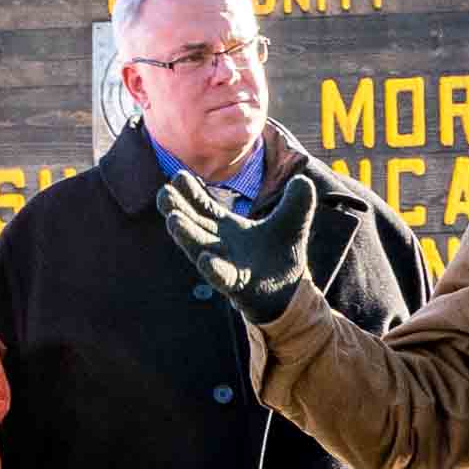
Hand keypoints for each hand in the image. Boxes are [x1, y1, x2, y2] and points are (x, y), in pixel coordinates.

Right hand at [158, 169, 318, 322]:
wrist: (289, 293)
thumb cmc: (280, 255)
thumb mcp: (292, 224)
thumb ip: (297, 202)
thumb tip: (303, 180)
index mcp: (226, 226)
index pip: (203, 206)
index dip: (190, 192)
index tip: (178, 176)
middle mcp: (218, 244)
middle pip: (192, 224)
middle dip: (178, 210)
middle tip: (164, 194)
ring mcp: (225, 265)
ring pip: (199, 249)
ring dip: (186, 235)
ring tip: (173, 221)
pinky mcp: (237, 286)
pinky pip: (221, 277)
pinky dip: (213, 269)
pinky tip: (205, 260)